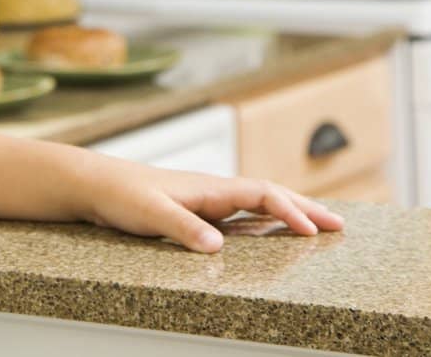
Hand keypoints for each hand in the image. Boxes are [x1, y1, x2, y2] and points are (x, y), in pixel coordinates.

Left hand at [74, 155, 344, 253]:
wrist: (91, 184)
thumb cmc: (118, 193)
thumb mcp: (149, 212)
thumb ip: (183, 228)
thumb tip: (218, 247)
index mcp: (208, 187)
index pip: (261, 195)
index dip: (290, 211)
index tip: (312, 231)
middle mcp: (212, 192)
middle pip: (269, 196)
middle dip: (305, 208)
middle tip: (339, 225)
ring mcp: (205, 202)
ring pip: (257, 205)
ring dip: (289, 214)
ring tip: (318, 228)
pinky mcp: (194, 212)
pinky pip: (240, 216)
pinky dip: (264, 222)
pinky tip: (271, 235)